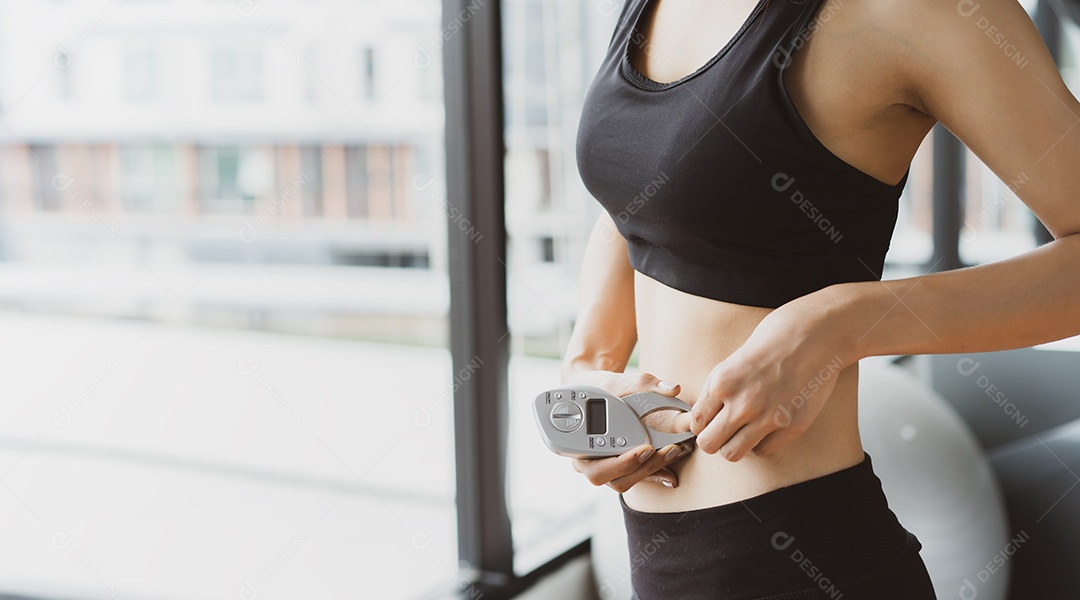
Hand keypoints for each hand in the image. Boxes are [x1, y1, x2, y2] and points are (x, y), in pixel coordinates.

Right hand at [563, 369, 693, 491]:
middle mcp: (588, 462)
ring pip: (625, 481)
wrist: (591, 390)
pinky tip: (671, 471)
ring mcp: (603, 466)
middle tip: (664, 450)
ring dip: (651, 470)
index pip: (597, 468)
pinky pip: (634, 476)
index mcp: (577, 447)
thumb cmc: (597, 388)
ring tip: (673, 452)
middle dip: (643, 468)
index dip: (623, 463)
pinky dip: (653, 474)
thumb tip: (673, 388)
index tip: (646, 448)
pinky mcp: (617, 464)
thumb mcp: (615, 381)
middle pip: (615, 480)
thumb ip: (642, 383)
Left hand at [689, 295, 851, 460]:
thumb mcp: (733, 360)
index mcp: (722, 383)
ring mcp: (768, 418)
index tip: (710, 421)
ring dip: (734, 444)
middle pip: (708, 444)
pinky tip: (766, 427)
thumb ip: (718, 390)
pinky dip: (760, 443)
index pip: (696, 422)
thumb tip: (706, 416)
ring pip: (733, 453)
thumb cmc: (774, 341)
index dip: (702, 424)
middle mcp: (742, 404)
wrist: (815, 335)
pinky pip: (763, 450)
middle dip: (712, 439)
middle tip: (722, 431)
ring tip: (743, 431)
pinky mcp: (792, 426)